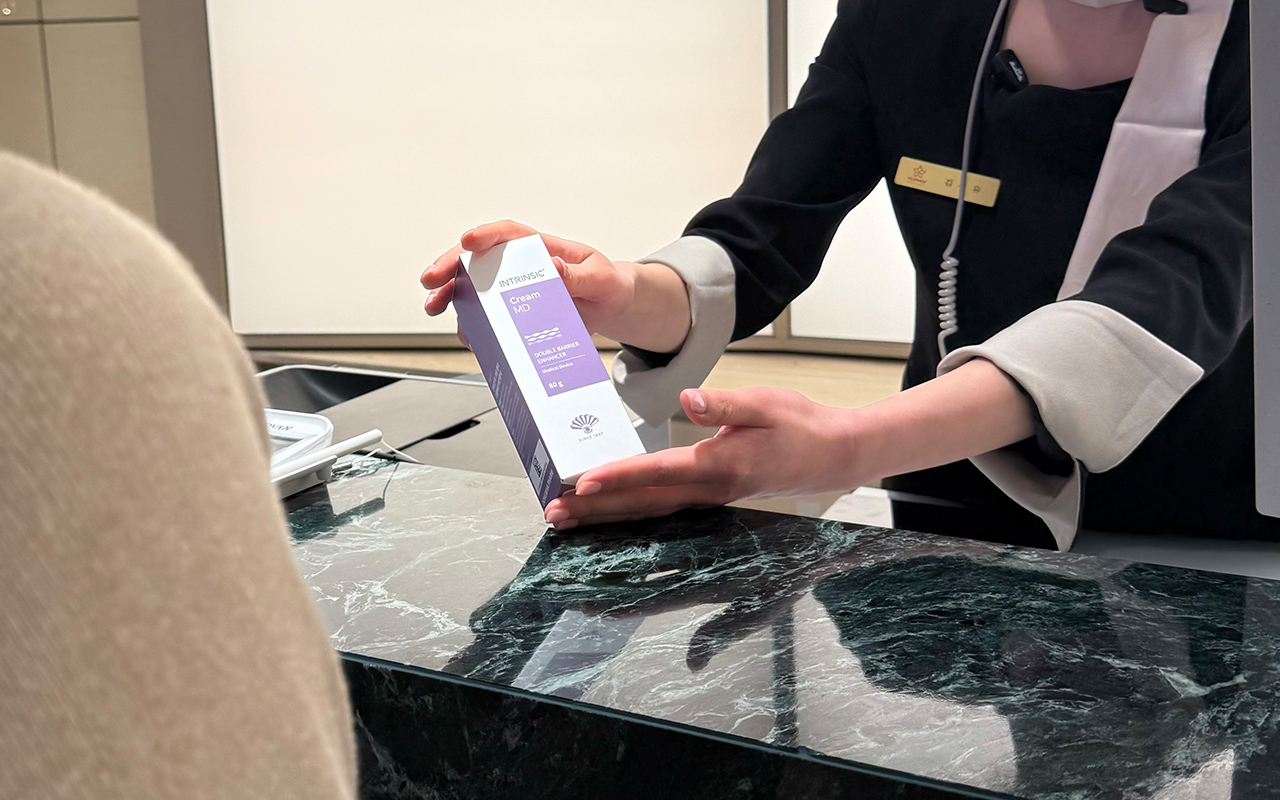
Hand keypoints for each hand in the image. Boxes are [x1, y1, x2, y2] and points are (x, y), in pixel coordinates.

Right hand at [421, 220, 690, 351]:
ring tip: (435, 307)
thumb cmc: (608, 284)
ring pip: (473, 286)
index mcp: (541, 247)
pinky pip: (486, 317)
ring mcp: (513, 289)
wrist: (613, 306)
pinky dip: (471, 325)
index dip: (485, 234)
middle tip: (432, 281)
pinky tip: (466, 334)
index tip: (468, 241)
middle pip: (478, 259)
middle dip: (450, 267)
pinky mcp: (514, 313)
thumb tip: (554, 268)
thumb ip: (581, 276)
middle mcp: (520, 265)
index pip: (508, 233)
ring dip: (450, 296)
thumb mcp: (602, 279)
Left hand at [544, 387, 861, 529]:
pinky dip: (631, 512)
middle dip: (597, 510)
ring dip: (607, 516)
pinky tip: (609, 512)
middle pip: (643, 504)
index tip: (584, 482)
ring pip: (649, 512)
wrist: (833, 455)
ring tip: (568, 518)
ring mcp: (710, 498)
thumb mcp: (767, 403)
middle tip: (554, 512)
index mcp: (719, 466)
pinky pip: (662, 509)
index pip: (658, 473)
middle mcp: (710, 490)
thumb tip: (689, 400)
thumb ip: (725, 404)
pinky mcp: (712, 497)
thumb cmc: (801, 425)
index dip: (619, 478)